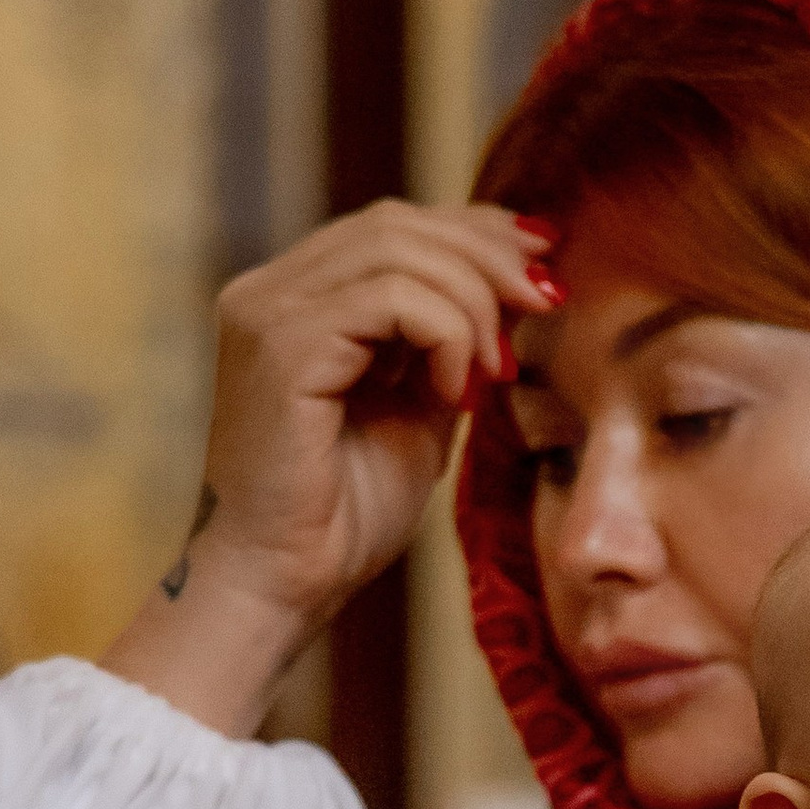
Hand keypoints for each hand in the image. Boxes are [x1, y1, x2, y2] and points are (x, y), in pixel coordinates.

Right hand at [102, 201, 555, 733]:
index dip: (474, 231)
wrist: (284, 586)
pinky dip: (444, 334)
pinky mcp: (279, 345)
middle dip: (487, 255)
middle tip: (543, 304)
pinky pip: (390, 299)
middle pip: (396, 223)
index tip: (543, 267)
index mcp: (295, 299)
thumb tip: (515, 285)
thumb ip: (450, 344)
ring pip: (397, 250)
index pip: (391, 226)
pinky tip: (456, 393)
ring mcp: (266, 311)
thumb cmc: (344, 516)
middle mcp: (268, 291)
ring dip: (472, 302)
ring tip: (495, 372)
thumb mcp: (420, 410)